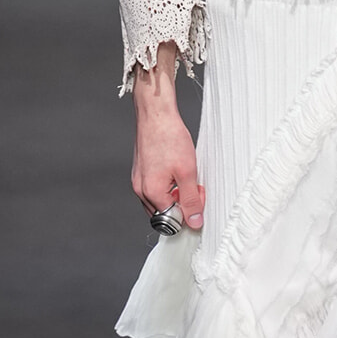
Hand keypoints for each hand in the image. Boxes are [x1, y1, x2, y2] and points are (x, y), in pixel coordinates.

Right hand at [131, 45, 204, 229]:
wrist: (156, 115)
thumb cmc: (169, 138)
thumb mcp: (188, 172)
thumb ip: (191, 200)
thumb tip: (195, 222)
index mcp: (152, 193)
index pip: (172, 220)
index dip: (189, 211)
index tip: (198, 194)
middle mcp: (141, 190)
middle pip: (164, 213)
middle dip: (181, 204)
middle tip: (193, 184)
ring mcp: (139, 181)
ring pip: (160, 200)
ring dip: (176, 194)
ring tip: (184, 174)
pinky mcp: (140, 172)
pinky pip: (156, 188)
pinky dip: (168, 184)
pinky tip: (176, 169)